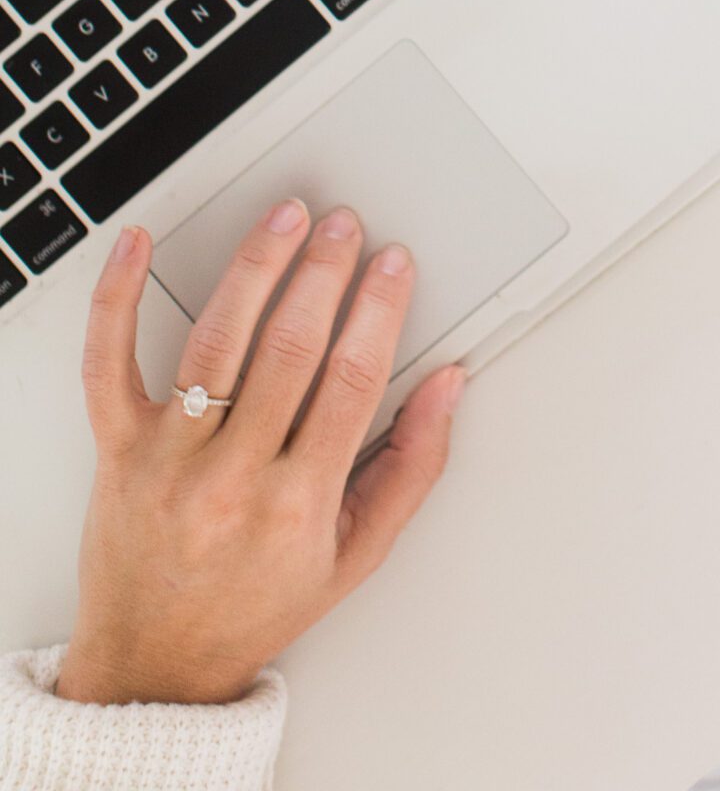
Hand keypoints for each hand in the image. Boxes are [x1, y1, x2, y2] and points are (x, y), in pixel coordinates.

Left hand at [58, 200, 463, 706]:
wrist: (156, 666)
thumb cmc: (256, 606)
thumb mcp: (357, 555)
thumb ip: (412, 467)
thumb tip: (447, 385)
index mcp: (297, 506)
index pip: (351, 382)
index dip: (379, 311)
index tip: (394, 265)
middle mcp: (231, 481)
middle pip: (289, 350)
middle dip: (325, 272)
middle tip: (345, 227)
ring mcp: (168, 461)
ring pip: (216, 341)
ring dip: (257, 266)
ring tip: (286, 218)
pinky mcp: (116, 450)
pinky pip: (108, 364)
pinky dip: (118, 299)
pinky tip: (136, 248)